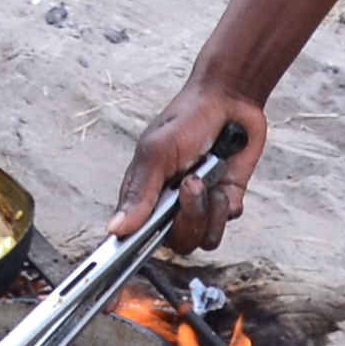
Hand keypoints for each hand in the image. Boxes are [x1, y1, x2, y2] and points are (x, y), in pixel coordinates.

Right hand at [109, 84, 264, 252]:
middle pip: (177, 242)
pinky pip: (225, 224)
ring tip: (209, 180)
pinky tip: (223, 178)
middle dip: (187, 218)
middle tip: (191, 184)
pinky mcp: (225, 203)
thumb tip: (115, 229)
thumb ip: (140, 194)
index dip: (141, 243)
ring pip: (203, 239)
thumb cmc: (185, 120)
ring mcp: (199, 206)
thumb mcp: (156, 153)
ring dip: (209, 211)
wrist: (229, 102)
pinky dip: (226, 204)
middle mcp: (170, 206)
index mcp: (145, 195)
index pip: (136, 234)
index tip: (150, 237)